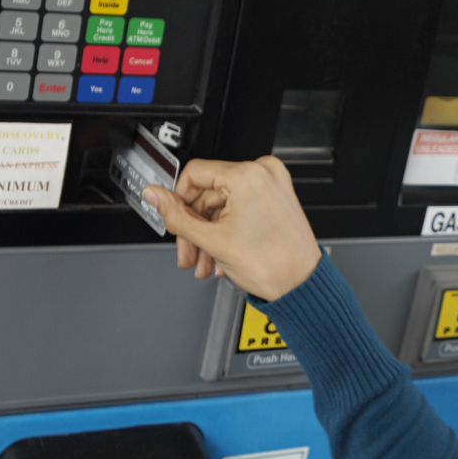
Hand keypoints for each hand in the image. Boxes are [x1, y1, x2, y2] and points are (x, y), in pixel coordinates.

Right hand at [143, 155, 321, 300]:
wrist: (302, 285)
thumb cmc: (273, 265)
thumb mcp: (212, 240)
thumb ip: (177, 216)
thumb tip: (155, 196)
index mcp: (248, 175)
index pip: (194, 173)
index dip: (178, 200)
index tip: (174, 219)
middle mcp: (263, 173)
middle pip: (208, 194)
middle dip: (194, 228)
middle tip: (188, 250)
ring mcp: (273, 185)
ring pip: (222, 205)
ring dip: (209, 235)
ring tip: (204, 260)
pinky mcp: (277, 198)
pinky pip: (240, 208)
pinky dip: (227, 231)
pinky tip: (221, 255)